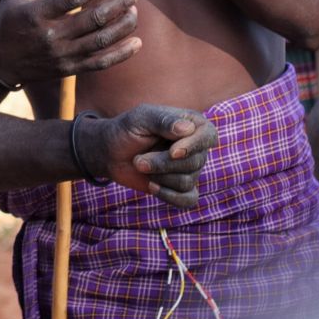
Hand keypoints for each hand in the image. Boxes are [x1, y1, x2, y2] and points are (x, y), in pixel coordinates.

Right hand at [0, 0, 141, 85]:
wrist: (1, 62)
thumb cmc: (9, 19)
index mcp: (37, 13)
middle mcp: (51, 35)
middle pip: (92, 19)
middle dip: (119, 4)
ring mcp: (62, 54)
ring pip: (100, 41)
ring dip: (122, 26)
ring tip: (135, 10)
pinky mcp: (70, 68)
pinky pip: (100, 63)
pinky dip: (120, 54)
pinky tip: (136, 42)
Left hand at [83, 105, 217, 207]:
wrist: (110, 152)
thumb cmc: (127, 130)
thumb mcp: (141, 118)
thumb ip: (163, 120)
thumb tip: (188, 128)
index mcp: (192, 124)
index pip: (208, 136)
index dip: (194, 146)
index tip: (173, 152)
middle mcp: (195, 147)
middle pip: (194, 163)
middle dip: (162, 164)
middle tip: (138, 160)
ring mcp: (190, 169)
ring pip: (187, 181)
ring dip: (158, 177)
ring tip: (140, 165)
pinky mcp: (182, 188)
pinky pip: (188, 199)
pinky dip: (169, 196)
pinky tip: (151, 186)